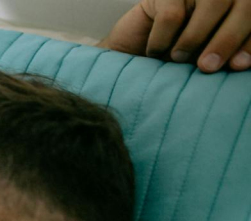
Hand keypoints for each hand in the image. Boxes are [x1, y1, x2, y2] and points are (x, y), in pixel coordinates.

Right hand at [101, 0, 250, 71]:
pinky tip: (154, 52)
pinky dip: (163, 39)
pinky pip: (171, 14)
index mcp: (237, 11)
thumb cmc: (173, 66)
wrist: (130, 63)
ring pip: (212, 2)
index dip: (250, 41)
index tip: (238, 65)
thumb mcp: (205, 63)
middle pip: (243, 5)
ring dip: (195, 38)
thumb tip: (241, 63)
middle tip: (208, 67)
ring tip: (177, 59)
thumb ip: (226, 59)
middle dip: (227, 39)